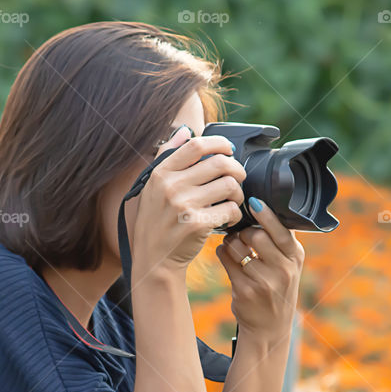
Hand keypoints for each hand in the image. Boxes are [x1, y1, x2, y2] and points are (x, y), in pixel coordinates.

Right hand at [132, 126, 246, 277]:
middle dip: (236, 169)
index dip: (219, 143)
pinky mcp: (198, 224)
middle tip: (238, 178)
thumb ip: (166, 157)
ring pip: (229, 185)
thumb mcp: (151, 188)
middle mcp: (170, 186)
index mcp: (160, 173)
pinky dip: (236, 214)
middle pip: (219, 163)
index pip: (196, 145)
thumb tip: (183, 131)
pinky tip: (229, 218)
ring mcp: (184, 205)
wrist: (154, 260)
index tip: (229, 150)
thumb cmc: (155, 223)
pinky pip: (231, 209)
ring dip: (238, 192)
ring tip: (233, 200)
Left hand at [216, 198, 304, 344]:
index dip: (266, 214)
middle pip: (256, 235)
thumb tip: (261, 205)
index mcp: (295, 257)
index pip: (281, 230)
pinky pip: (226, 260)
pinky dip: (223, 253)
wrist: (270, 326)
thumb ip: (281, 240)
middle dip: (244, 230)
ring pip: (237, 246)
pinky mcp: (244, 291)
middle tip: (241, 234)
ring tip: (233, 245)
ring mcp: (264, 282)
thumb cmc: (277, 286)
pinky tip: (226, 255)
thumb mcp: (289, 264)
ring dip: (230, 241)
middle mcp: (283, 269)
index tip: (254, 202)